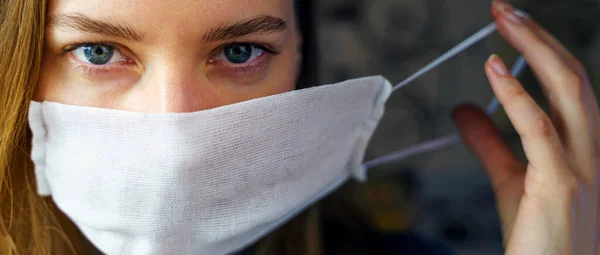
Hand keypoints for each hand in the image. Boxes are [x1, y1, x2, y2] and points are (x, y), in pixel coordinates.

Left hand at [452, 1, 598, 253]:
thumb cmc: (539, 236)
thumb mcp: (510, 178)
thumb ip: (490, 142)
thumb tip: (463, 109)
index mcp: (583, 146)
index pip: (569, 85)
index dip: (541, 50)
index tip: (510, 24)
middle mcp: (591, 151)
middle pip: (574, 77)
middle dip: (540, 37)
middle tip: (504, 8)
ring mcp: (582, 167)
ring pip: (569, 92)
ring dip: (536, 48)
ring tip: (504, 19)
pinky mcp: (561, 185)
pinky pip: (541, 131)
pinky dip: (517, 95)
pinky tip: (493, 68)